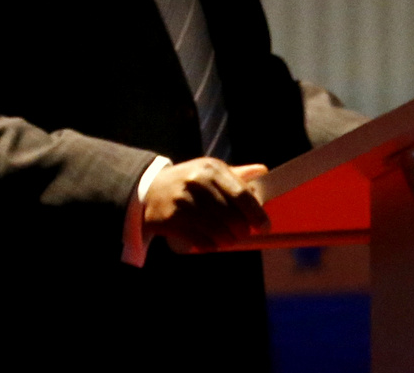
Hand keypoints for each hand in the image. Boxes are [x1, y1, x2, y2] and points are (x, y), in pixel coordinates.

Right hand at [144, 158, 268, 251]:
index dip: (257, 215)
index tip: (264, 227)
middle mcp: (197, 182)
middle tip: (241, 234)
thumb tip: (262, 171)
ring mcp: (183, 201)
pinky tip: (211, 242)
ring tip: (227, 239)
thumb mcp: (209, 171)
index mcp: (211, 169)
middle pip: (234, 217)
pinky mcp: (172, 219)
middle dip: (242, 231)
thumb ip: (237, 173)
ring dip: (228, 241)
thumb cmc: (187, 182)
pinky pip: (203, 241)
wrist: (149, 189)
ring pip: (220, 232)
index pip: (243, 195)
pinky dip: (212, 246)